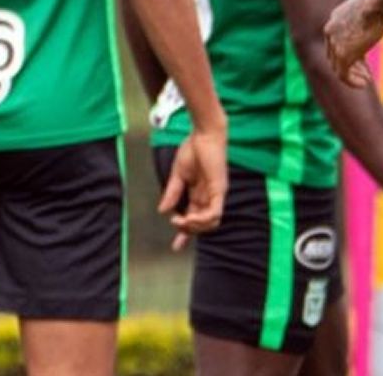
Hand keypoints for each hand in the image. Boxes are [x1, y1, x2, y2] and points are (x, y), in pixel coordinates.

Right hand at [159, 130, 226, 247]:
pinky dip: (204, 219)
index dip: (185, 234)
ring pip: (211, 223)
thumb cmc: (192, 151)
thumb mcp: (177, 175)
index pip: (193, 219)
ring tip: (181, 221)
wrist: (204, 135)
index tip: (175, 247)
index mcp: (199, 195)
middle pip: (203, 225)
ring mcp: (216, 195)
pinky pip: (215, 212)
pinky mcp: (219, 190)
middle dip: (189, 231)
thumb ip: (171, 192)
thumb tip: (162, 210)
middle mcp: (209, 198)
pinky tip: (191, 218)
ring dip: (196, 227)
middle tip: (175, 225)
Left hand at [325, 0, 382, 89]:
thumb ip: (366, 12)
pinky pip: (342, 74)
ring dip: (353, 75)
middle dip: (351, 64)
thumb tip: (378, 5)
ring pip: (338, 66)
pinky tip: (364, 84)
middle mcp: (330, 31)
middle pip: (334, 54)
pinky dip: (352, 81)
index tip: (363, 59)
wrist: (376, 4)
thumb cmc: (379, 2)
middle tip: (365, 72)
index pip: (336, 40)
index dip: (350, 51)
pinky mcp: (343, 54)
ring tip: (366, 80)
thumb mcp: (368, 5)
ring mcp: (335, 43)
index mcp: (334, 19)